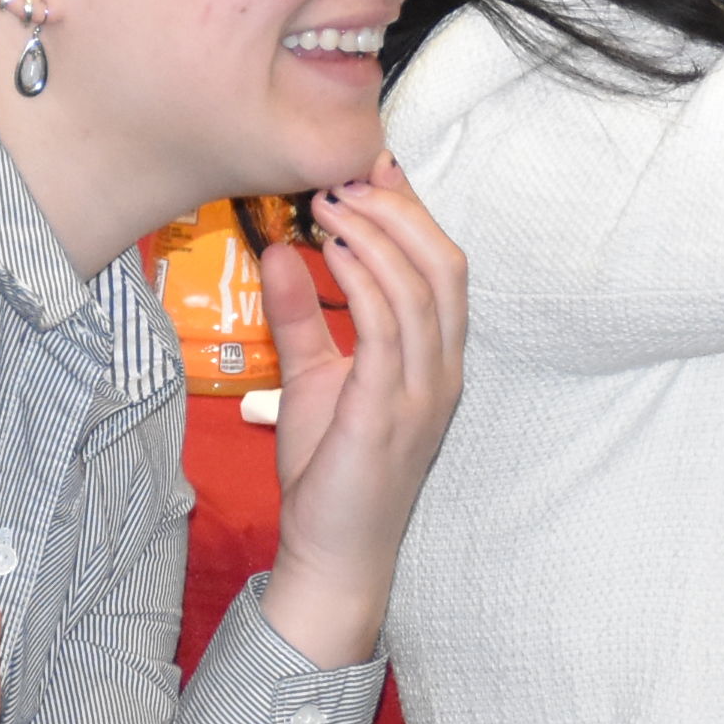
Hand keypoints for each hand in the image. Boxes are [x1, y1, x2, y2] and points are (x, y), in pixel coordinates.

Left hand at [253, 158, 467, 671]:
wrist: (335, 555)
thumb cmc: (332, 474)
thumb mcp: (313, 379)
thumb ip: (302, 318)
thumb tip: (278, 252)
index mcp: (437, 360)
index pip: (443, 267)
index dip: (413, 211)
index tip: (370, 169)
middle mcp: (443, 370)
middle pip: (445, 263)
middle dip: (401, 209)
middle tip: (348, 175)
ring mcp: (422, 391)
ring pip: (422, 286)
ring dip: (377, 233)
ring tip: (333, 201)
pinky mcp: (390, 410)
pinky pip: (388, 325)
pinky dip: (362, 276)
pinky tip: (329, 248)